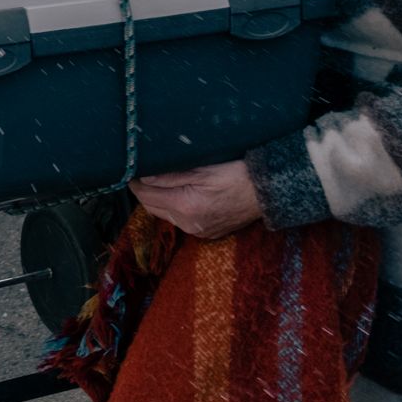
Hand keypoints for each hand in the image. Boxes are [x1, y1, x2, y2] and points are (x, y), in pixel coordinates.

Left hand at [130, 161, 262, 239]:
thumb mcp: (203, 168)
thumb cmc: (238, 173)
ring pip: (165, 214)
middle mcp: (189, 224)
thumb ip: (170, 174)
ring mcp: (199, 231)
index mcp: (185, 206)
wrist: (270, 191)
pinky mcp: (209, 233)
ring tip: (158, 181)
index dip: (135, 181)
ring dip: (158, 199)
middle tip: (141, 172)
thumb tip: (143, 175)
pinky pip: (180, 221)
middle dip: (144, 191)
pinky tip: (178, 194)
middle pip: (152, 207)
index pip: (145, 195)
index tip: (131, 168)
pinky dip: (174, 208)